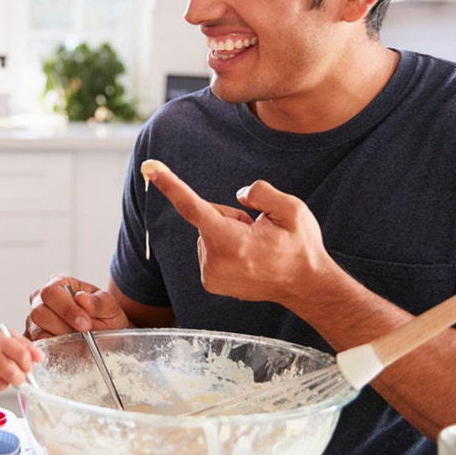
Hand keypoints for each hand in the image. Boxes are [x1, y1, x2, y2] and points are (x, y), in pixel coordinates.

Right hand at [0, 322, 42, 394]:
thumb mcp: (1, 332)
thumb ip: (23, 345)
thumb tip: (40, 358)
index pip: (22, 356)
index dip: (28, 364)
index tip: (26, 364)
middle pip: (14, 376)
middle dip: (20, 377)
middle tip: (17, 373)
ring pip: (1, 386)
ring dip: (4, 381)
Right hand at [26, 275, 129, 338]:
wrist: (105, 333)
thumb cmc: (104, 315)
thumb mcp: (110, 306)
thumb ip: (99, 301)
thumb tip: (81, 298)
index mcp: (59, 283)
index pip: (51, 292)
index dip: (67, 309)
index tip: (86, 324)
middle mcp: (41, 299)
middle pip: (39, 312)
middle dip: (63, 326)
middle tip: (84, 334)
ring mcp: (35, 320)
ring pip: (37, 331)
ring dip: (60, 339)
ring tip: (78, 341)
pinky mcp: (34, 338)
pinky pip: (38, 346)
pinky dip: (54, 350)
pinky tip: (69, 348)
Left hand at [141, 159, 333, 304]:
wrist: (305, 287)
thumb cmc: (301, 247)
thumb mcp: (293, 210)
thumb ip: (261, 193)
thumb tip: (238, 196)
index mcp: (233, 243)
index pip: (193, 208)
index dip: (170, 185)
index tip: (150, 167)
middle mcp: (216, 262)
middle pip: (207, 217)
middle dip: (229, 216)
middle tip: (260, 231)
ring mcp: (210, 275)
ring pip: (208, 233)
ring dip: (228, 234)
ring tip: (257, 248)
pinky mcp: (209, 282)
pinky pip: (209, 249)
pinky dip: (226, 248)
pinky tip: (248, 258)